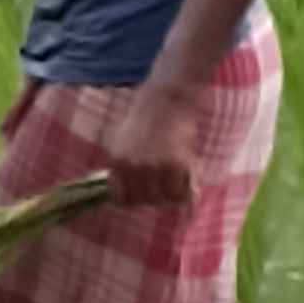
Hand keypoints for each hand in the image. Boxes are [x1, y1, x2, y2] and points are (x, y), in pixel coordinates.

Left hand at [108, 85, 202, 212]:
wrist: (166, 101)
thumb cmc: (143, 122)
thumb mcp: (122, 145)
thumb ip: (122, 172)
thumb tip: (121, 201)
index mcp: (117, 162)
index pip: (121, 199)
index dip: (132, 200)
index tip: (141, 194)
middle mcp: (134, 167)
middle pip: (143, 201)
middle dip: (153, 196)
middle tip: (162, 184)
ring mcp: (155, 166)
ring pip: (163, 199)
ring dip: (170, 194)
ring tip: (175, 180)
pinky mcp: (177, 164)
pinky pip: (180, 193)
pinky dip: (185, 191)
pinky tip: (186, 178)